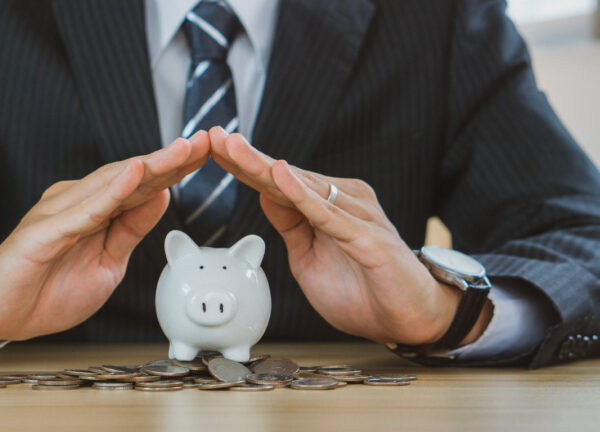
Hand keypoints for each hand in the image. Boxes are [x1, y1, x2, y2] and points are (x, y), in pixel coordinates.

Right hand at [0, 131, 210, 340]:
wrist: (1, 316)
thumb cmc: (49, 289)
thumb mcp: (108, 262)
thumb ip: (131, 229)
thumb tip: (161, 197)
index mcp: (96, 209)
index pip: (143, 185)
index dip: (176, 169)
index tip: (208, 153)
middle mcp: (78, 202)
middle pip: (133, 176)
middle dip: (172, 158)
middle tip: (206, 140)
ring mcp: (60, 213)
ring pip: (113, 184)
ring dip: (150, 166)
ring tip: (182, 149)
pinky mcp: (44, 231)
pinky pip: (84, 211)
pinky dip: (111, 192)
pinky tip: (134, 175)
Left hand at [210, 128, 491, 345]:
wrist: (408, 320)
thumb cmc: (361, 288)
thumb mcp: (308, 258)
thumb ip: (290, 224)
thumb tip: (264, 192)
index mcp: (327, 206)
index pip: (278, 182)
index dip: (245, 165)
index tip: (214, 146)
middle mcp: (343, 201)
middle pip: (286, 177)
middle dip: (247, 157)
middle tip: (216, 137)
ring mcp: (357, 216)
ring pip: (302, 189)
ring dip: (265, 168)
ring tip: (234, 148)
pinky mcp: (369, 238)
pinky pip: (329, 216)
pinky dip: (303, 196)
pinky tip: (280, 177)